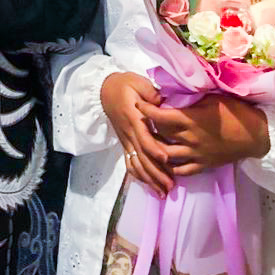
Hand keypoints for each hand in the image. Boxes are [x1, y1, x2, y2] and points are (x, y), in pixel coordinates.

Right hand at [100, 71, 173, 196]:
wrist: (105, 90)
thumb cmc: (125, 85)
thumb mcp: (139, 83)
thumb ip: (152, 94)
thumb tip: (164, 104)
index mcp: (134, 117)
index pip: (144, 137)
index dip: (154, 149)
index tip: (166, 159)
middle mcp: (129, 133)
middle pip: (142, 157)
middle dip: (156, 173)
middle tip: (170, 186)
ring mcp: (126, 140)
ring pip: (136, 164)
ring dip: (149, 179)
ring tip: (162, 192)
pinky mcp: (124, 144)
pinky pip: (130, 163)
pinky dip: (139, 176)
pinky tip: (149, 185)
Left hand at [149, 96, 269, 175]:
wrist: (256, 134)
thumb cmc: (236, 111)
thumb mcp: (213, 97)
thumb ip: (193, 98)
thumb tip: (175, 93)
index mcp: (191, 119)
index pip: (160, 116)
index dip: (146, 110)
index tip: (137, 103)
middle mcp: (189, 138)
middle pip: (160, 136)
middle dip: (147, 128)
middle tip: (140, 121)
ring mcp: (195, 154)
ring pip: (166, 155)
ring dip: (155, 148)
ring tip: (148, 141)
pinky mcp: (203, 165)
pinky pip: (181, 170)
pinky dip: (170, 167)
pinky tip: (165, 162)